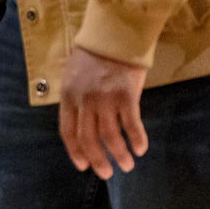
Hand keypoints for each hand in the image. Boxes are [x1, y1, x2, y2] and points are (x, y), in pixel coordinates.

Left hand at [58, 45, 149, 178]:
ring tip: (127, 165)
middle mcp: (85, 100)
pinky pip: (132, 125)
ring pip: (111, 136)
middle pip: (89, 139)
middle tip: (107, 173)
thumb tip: (81, 127)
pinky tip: (141, 149)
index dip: (75, 151)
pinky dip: (137, 140)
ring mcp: (105, 99)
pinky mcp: (127, 95)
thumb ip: (75, 100)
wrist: (113, 35)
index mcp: (68, 96)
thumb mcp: (73, 77)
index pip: (68, 131)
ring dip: (120, 154)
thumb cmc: (93, 56)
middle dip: (98, 160)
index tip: (83, 165)